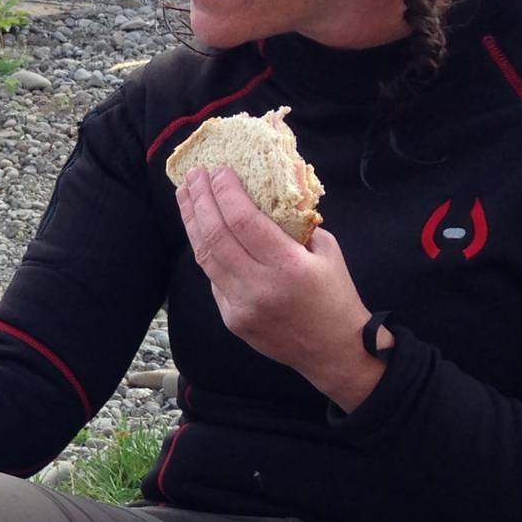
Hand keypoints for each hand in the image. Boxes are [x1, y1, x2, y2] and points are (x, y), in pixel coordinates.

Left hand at [176, 165, 386, 409]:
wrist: (335, 351)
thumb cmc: (336, 296)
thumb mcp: (327, 251)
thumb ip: (295, 225)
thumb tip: (265, 195)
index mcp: (287, 265)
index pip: (243, 220)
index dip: (225, 193)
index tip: (217, 171)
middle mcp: (258, 286)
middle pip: (215, 236)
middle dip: (200, 201)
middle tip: (193, 176)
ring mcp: (240, 306)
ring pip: (205, 258)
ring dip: (192, 223)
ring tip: (186, 196)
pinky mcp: (231, 319)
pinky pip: (213, 279)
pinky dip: (206, 251)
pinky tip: (201, 230)